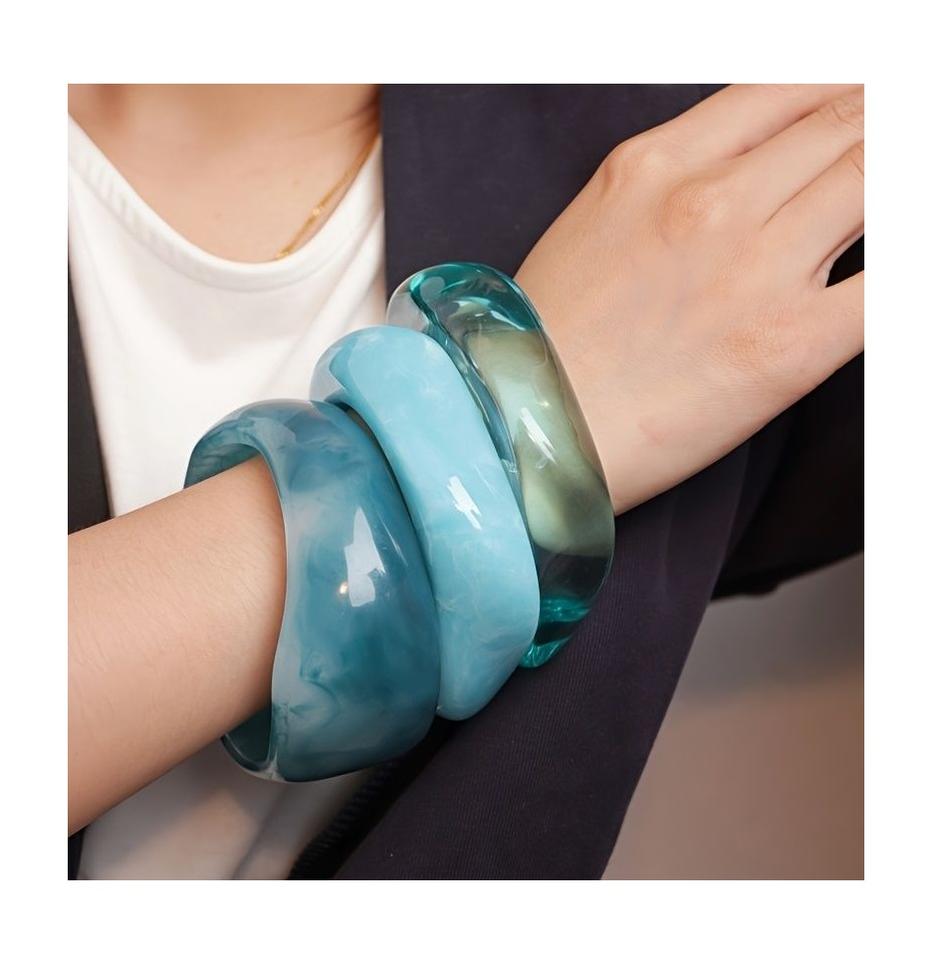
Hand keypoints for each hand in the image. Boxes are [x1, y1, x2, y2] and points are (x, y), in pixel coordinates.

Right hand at [515, 84, 863, 513]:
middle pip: (847, 123)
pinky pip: (892, 283)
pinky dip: (909, 262)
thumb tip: (748, 164)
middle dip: (884, 122)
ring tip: (895, 192)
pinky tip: (900, 265)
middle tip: (897, 135)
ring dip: (901, 178)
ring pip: (880, 179)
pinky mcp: (790, 345)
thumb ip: (674, 177)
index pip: (787, 86)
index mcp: (654, 165)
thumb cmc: (549, 345)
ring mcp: (754, 270)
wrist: (527, 435)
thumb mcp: (595, 221)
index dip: (844, 87)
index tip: (860, 102)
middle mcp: (708, 202)